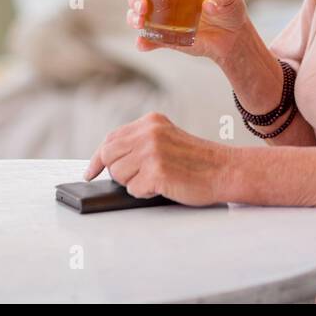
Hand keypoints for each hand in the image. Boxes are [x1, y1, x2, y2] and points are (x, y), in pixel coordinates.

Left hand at [83, 112, 230, 206]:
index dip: (98, 158)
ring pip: (118, 175)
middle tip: (137, 178)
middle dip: (118, 172)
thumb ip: (140, 142)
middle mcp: (149, 133)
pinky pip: (133, 190)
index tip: (90, 172)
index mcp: (150, 122)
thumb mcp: (167, 138)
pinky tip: (164, 186)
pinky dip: (146, 193)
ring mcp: (152, 151)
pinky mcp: (156, 171)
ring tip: (157, 179)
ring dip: (134, 183)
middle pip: (109, 156)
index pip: (111, 139)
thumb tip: (109, 160)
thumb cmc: (198, 160)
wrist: (225, 170)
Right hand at [125, 0, 250, 63]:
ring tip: (140, 23)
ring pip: (137, 14)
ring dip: (132, 17)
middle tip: (142, 7)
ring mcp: (162, 18)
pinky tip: (143, 44)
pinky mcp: (165, 37)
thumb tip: (208, 5)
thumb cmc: (229, 7)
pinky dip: (143, 42)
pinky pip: (148, 39)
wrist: (233, 37)